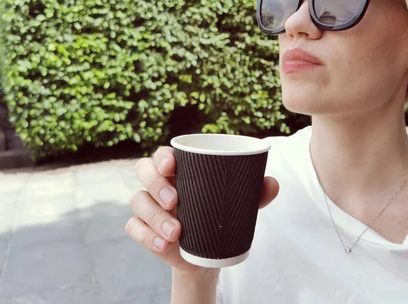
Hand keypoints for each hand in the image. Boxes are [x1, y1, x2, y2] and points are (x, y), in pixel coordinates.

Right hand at [126, 146, 279, 277]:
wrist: (208, 253)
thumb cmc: (219, 215)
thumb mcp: (237, 204)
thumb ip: (254, 192)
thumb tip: (273, 183)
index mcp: (178, 169)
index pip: (163, 154)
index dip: (163, 156)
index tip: (173, 165)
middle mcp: (158, 183)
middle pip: (143, 170)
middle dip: (156, 184)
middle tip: (175, 200)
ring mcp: (148, 206)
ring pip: (138, 201)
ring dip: (155, 216)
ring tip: (176, 232)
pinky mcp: (143, 229)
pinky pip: (134, 228)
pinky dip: (146, 236)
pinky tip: (163, 245)